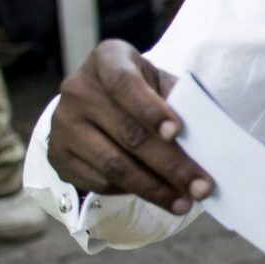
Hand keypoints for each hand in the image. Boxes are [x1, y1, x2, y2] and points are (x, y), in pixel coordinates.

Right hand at [46, 42, 212, 215]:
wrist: (97, 102)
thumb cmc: (141, 91)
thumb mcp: (159, 83)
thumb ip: (178, 102)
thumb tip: (206, 143)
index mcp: (107, 60)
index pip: (125, 83)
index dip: (150, 109)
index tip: (177, 131)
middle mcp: (78, 89)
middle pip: (128, 133)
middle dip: (171, 164)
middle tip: (202, 187)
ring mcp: (63, 124)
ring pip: (114, 165)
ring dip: (154, 188)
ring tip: (185, 203)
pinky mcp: (58, 156)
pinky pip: (100, 182)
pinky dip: (133, 193)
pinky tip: (159, 196)